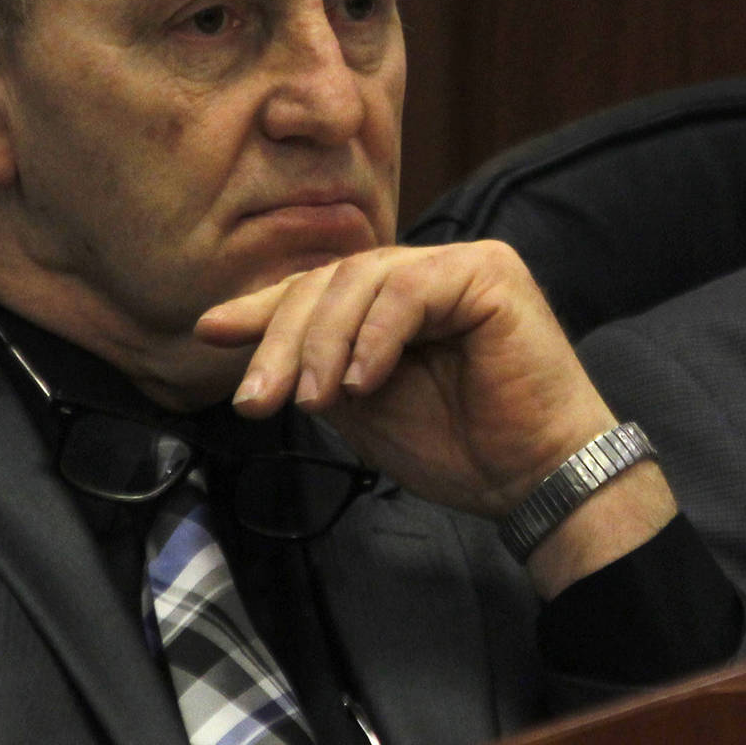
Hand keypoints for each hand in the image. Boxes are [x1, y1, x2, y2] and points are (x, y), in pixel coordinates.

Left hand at [199, 240, 619, 519]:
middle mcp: (430, 269)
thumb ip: (320, 366)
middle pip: (331, 280)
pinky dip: (374, 337)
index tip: (210, 333)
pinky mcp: (489, 274)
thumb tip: (252, 347)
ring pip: (361, 279)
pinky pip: (408, 290)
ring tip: (311, 402)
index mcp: (400, 298)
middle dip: (283, 338)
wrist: (535, 479)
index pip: (321, 288)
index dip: (265, 309)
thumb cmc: (463, 448)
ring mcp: (462, 264)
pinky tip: (359, 383)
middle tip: (255, 399)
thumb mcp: (364, 405)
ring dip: (322, 343)